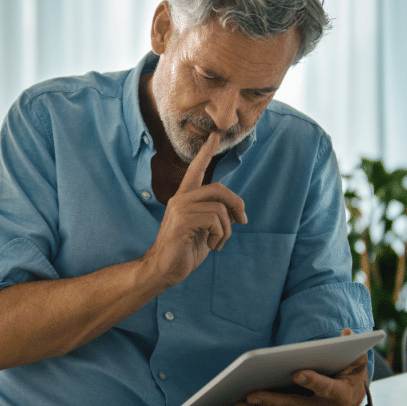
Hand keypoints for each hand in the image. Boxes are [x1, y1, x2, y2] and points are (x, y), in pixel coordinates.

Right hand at [141, 132, 246, 288]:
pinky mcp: (182, 223)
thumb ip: (215, 215)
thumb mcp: (204, 229)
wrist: (164, 269)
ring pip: (220, 209)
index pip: (196, 170)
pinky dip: (220, 235)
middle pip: (218, 189)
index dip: (206, 153)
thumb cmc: (185, 250)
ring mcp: (179, 210)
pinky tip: (211, 246)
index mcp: (185, 198)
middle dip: (237, 205)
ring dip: (227, 230)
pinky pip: (214, 221)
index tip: (215, 136)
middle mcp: (180, 199)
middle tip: (242, 221)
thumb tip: (236, 212)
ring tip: (218, 242)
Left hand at [233, 329, 369, 405]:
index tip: (297, 373)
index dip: (314, 381)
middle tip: (251, 395)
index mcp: (342, 395)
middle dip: (273, 401)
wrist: (351, 400)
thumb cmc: (349, 375)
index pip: (328, 389)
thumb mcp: (357, 361)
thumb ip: (353, 348)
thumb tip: (347, 333)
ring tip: (239, 404)